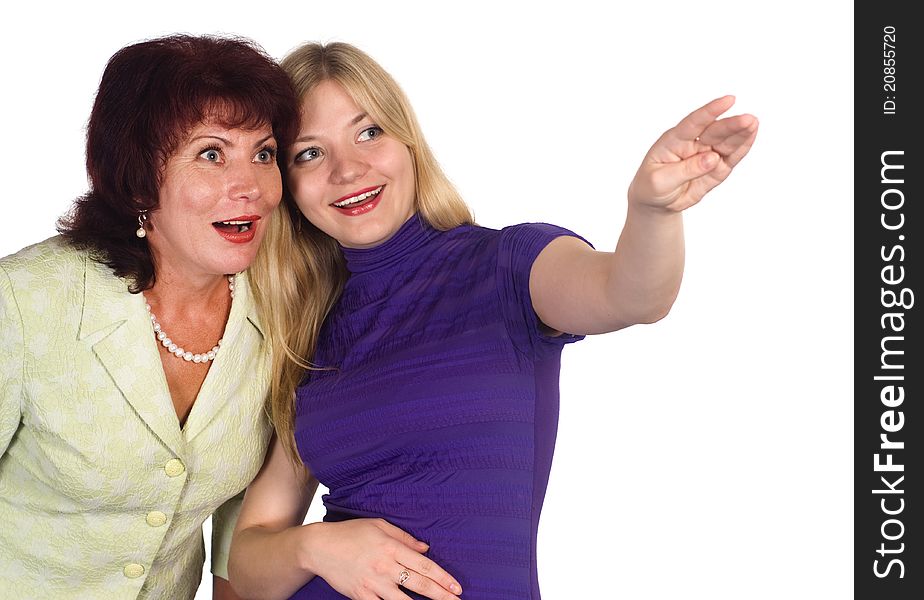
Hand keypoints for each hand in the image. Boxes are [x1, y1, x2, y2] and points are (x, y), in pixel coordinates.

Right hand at [307, 518, 461, 599]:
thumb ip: (405, 538)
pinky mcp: (360, 595)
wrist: (319, 547)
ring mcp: (372, 583)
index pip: (424, 565)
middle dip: (441, 595)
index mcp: (391, 548)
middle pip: (419, 584)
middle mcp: (385, 567)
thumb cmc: (351, 533)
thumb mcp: (379, 526)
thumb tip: (425, 549)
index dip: (442, 577)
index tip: (457, 587)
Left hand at [628, 95, 758, 211]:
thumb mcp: (660, 181)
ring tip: (754, 123)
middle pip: (714, 131)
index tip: (728, 100)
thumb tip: (712, 158)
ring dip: (741, 133)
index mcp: (673, 141)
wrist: (655, 202)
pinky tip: (752, 135)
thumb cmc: (651, 186)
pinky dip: (742, 147)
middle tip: (748, 119)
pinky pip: (731, 157)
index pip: (693, 123)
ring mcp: (706, 155)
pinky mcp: (716, 168)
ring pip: (726, 142)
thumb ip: (685, 170)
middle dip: (731, 125)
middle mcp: (692, 144)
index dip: (710, 111)